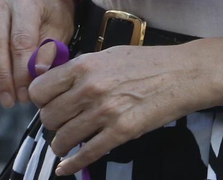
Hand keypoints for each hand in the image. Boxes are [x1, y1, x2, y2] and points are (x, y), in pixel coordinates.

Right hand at [0, 0, 76, 108]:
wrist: (37, 6)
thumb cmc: (48, 25)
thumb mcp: (58, 38)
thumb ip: (48, 54)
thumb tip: (36, 72)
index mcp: (26, 0)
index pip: (20, 40)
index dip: (20, 73)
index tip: (24, 96)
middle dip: (0, 77)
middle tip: (8, 101)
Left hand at [30, 44, 209, 173]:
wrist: (182, 74)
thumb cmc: (147, 62)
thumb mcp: (108, 55)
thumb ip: (80, 69)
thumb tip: (55, 84)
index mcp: (84, 66)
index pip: (39, 90)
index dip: (40, 100)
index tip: (48, 104)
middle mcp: (90, 88)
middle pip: (48, 117)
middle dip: (52, 124)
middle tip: (62, 123)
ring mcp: (105, 112)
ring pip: (63, 139)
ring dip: (61, 145)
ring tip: (66, 143)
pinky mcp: (121, 132)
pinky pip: (86, 154)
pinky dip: (72, 165)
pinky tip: (66, 169)